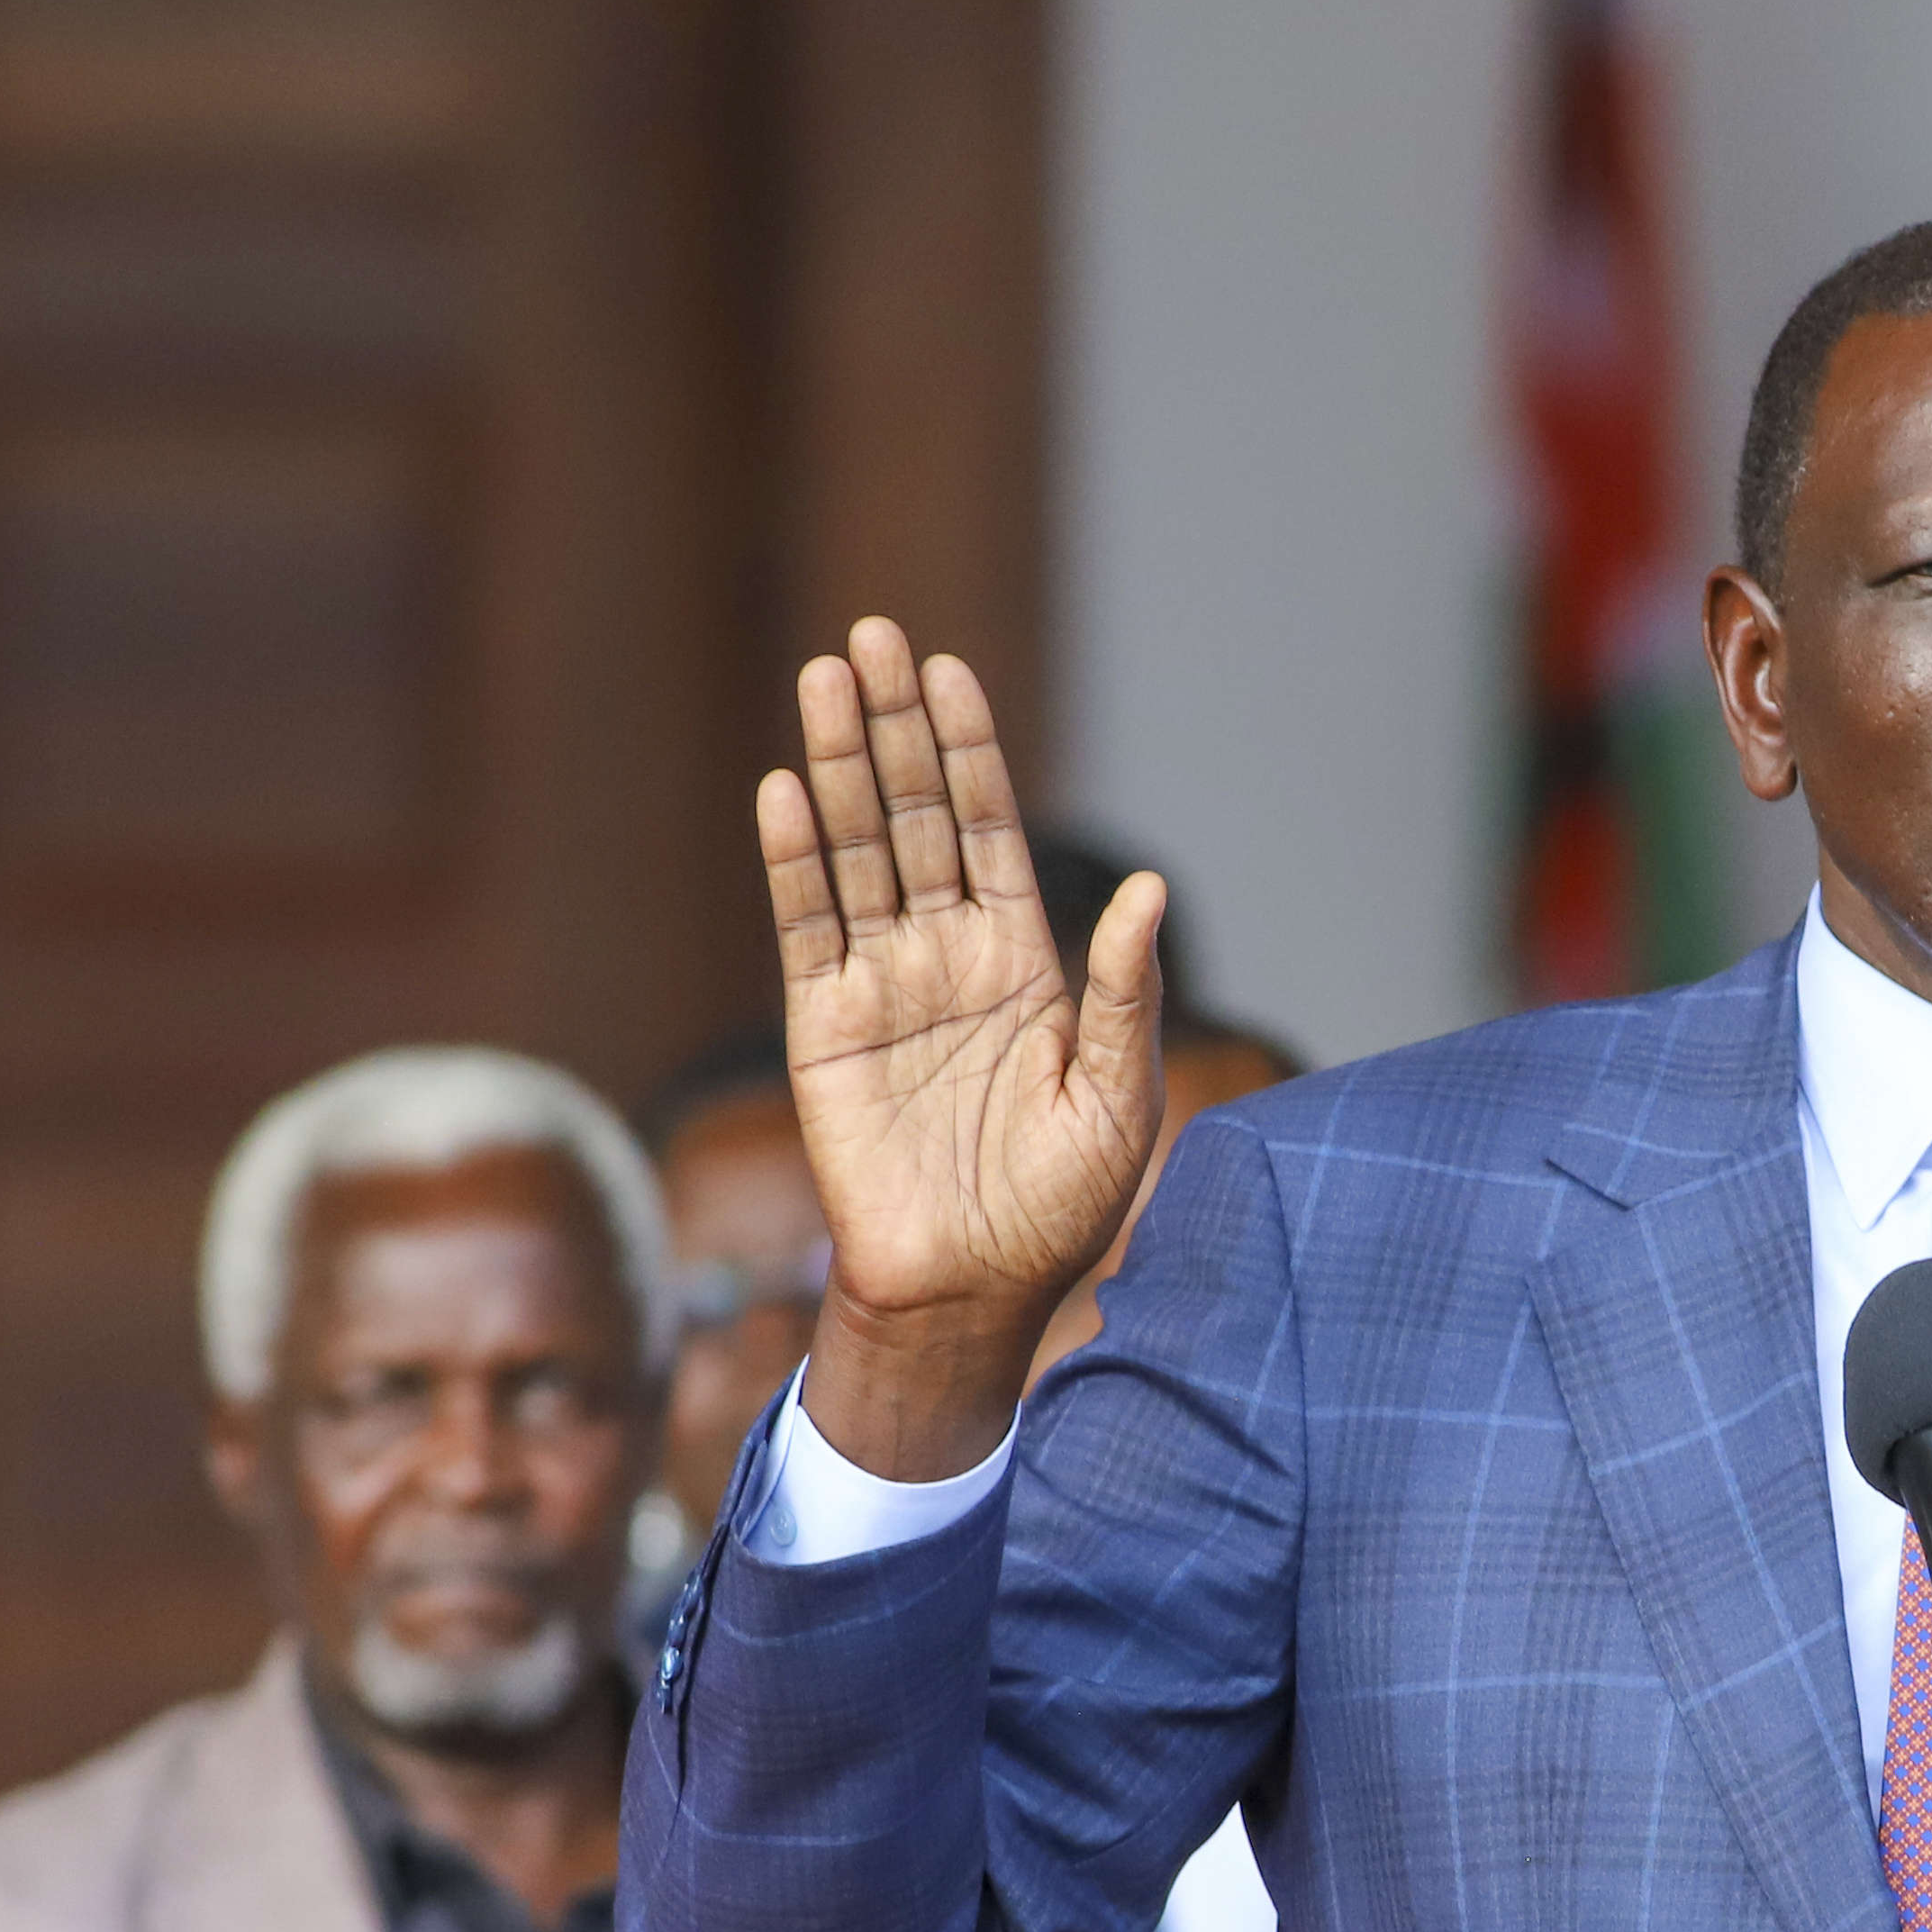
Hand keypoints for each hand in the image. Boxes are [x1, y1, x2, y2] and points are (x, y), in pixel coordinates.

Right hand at [760, 616, 1169, 1483]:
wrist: (972, 1295)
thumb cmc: (1058, 1208)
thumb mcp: (1117, 1098)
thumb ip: (1124, 993)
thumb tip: (1147, 889)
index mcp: (1022, 963)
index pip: (990, 830)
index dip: (970, 750)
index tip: (950, 671)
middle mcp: (947, 957)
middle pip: (917, 816)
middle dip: (896, 727)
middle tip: (874, 636)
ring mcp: (881, 986)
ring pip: (856, 853)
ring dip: (838, 766)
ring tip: (824, 677)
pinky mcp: (823, 1029)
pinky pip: (805, 929)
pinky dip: (794, 861)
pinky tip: (784, 791)